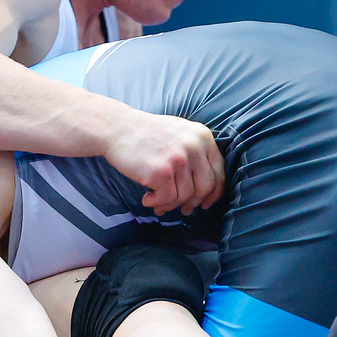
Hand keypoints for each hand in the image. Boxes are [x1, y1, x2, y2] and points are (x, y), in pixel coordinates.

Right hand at [104, 110, 224, 215]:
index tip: (206, 202)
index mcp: (203, 136)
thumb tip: (208, 191)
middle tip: (184, 209)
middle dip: (194, 202)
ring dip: (171, 204)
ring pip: (185, 196)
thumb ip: (197, 154)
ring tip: (159, 204)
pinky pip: (167, 198)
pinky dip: (157, 203)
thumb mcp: (181, 133)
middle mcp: (194, 146)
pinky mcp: (162, 172)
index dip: (214, 191)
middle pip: (205, 187)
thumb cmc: (148, 134)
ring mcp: (179, 159)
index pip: (218, 171)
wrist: (118, 127)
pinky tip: (147, 199)